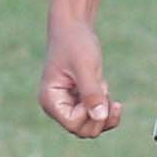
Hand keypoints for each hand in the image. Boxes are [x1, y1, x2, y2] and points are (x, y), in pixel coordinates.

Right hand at [41, 17, 117, 139]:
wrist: (73, 26)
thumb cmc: (75, 42)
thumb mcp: (85, 67)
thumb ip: (91, 93)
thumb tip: (100, 117)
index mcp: (50, 99)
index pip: (73, 124)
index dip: (91, 114)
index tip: (99, 91)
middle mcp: (56, 106)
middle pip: (82, 130)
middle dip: (99, 116)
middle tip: (105, 91)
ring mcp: (67, 104)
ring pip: (90, 126)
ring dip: (103, 111)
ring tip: (103, 86)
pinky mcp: (78, 101)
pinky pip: (94, 116)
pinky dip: (105, 108)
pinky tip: (105, 88)